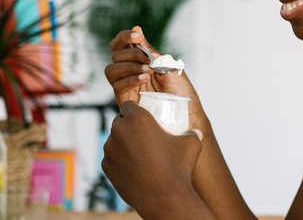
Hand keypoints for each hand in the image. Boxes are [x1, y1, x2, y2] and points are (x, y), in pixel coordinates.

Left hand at [102, 101, 204, 216]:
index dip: (136, 110)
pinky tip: (135, 167)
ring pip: (114, 140)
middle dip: (129, 125)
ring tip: (140, 153)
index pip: (129, 105)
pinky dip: (120, 159)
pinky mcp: (106, 166)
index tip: (145, 118)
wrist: (164, 198)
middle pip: (120, 121)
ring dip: (124, 143)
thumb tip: (196, 132)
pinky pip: (112, 157)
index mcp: (137, 118)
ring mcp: (110, 149)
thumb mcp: (191, 144)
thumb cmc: (177, 168)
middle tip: (144, 135)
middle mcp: (119, 131)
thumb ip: (191, 133)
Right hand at [105, 26, 206, 128]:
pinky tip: (144, 78)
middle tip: (149, 60)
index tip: (137, 35)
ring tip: (148, 70)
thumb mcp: (166, 64)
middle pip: (115, 55)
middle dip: (132, 53)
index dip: (124, 37)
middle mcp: (129, 71)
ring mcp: (126, 86)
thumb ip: (150, 50)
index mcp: (138, 60)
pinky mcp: (125, 100)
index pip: (120, 44)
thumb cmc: (179, 89)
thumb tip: (136, 28)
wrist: (186, 112)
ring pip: (111, 70)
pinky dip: (130, 79)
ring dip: (129, 66)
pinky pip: (117, 87)